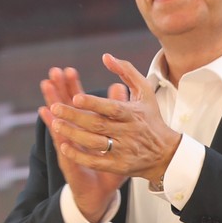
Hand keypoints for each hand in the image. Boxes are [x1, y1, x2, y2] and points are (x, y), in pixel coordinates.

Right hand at [38, 66, 128, 222]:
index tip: (69, 69)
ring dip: (52, 102)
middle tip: (54, 71)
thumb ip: (118, 111)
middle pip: (65, 106)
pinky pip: (60, 141)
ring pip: (59, 119)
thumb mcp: (118, 136)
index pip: (77, 101)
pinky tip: (45, 115)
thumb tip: (120, 87)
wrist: (101, 190)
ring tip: (46, 87)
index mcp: (87, 126)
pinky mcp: (68, 159)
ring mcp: (69, 145)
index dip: (73, 85)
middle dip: (60, 88)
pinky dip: (54, 128)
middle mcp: (74, 133)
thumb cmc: (111, 161)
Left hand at [45, 54, 181, 187]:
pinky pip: (96, 162)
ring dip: (73, 134)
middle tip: (55, 108)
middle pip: (98, 125)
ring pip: (94, 143)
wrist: (166, 153)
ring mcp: (123, 150)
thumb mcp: (145, 91)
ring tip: (55, 124)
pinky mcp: (119, 165)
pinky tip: (64, 146)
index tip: (75, 97)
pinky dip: (79, 155)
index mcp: (133, 113)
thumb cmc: (151, 118)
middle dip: (75, 117)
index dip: (93, 103)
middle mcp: (128, 132)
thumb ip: (126, 71)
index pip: (112, 108)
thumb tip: (106, 56)